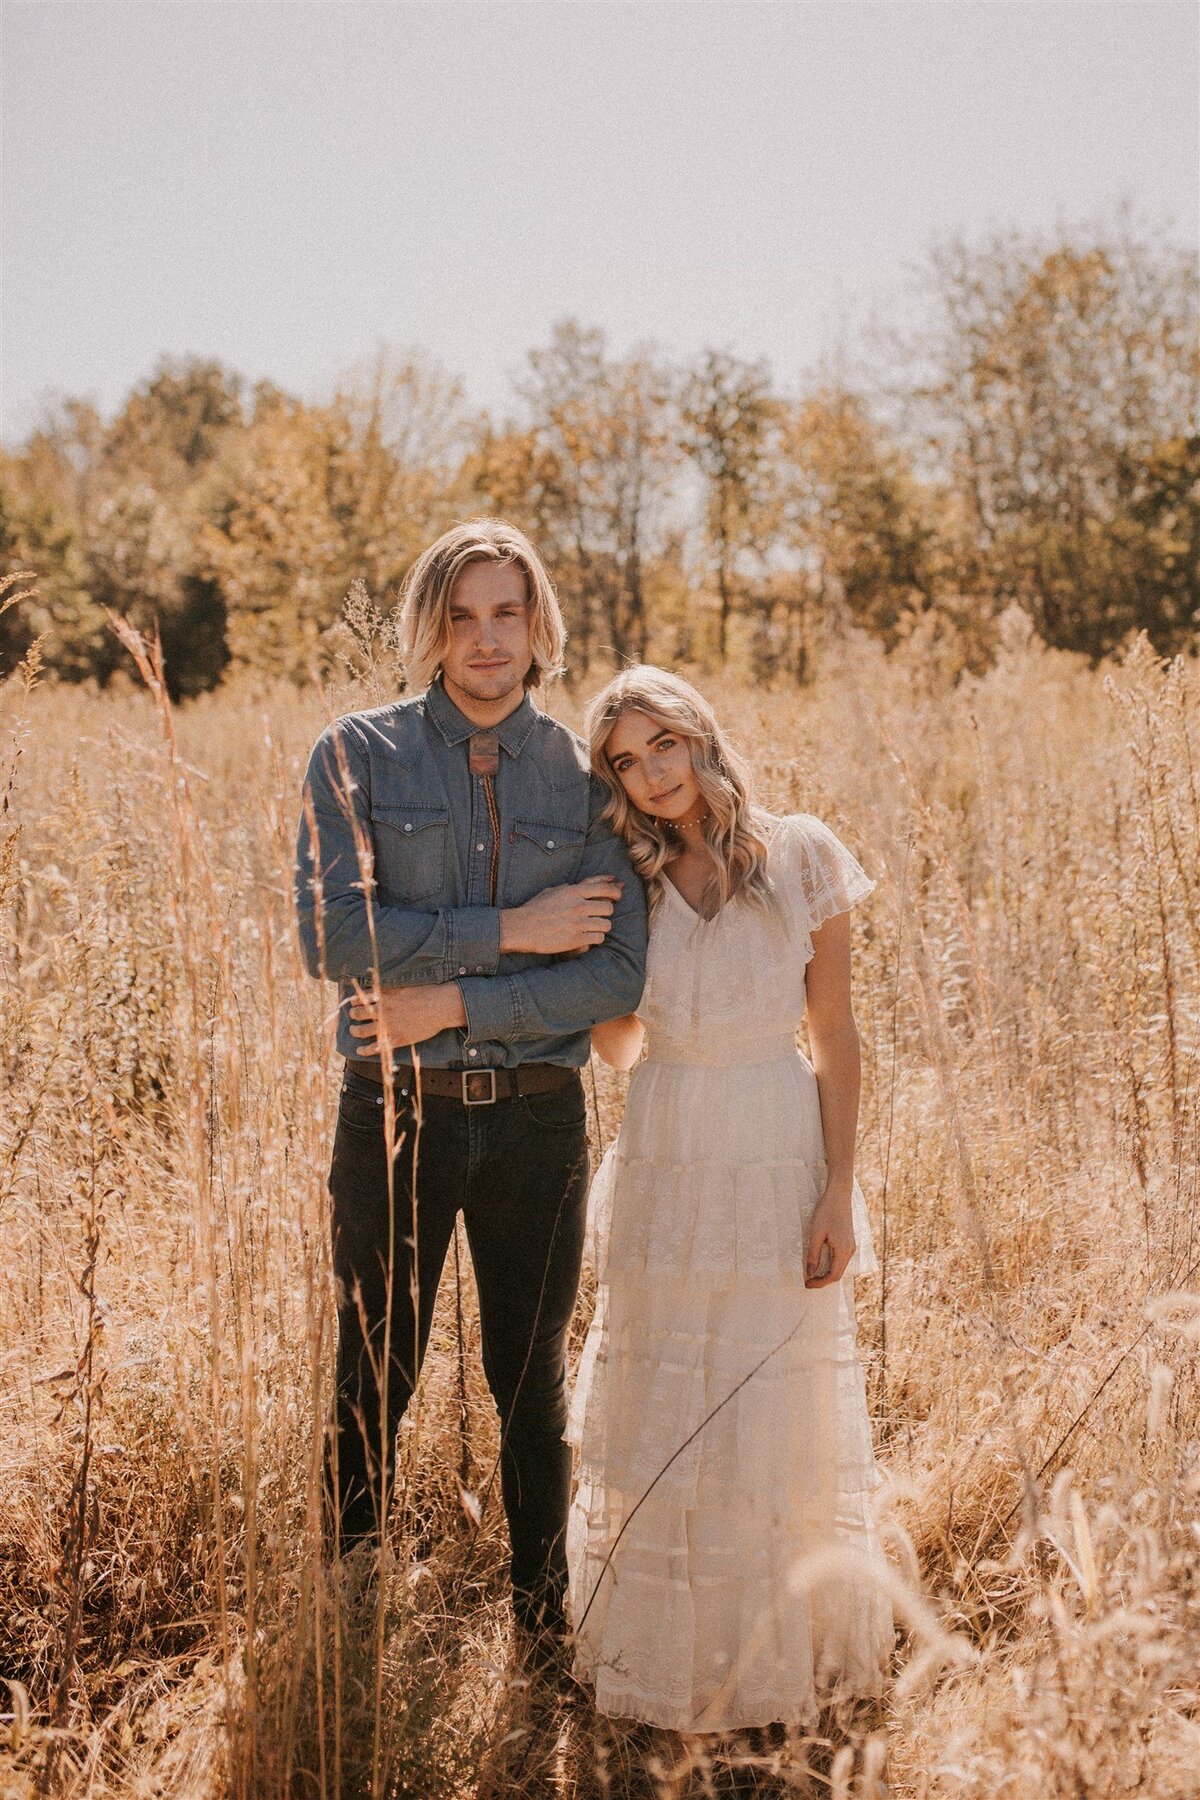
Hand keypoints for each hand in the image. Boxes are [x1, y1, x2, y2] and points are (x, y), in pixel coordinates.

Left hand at [348, 982, 466, 1053]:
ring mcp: (388, 1026)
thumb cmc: (427, 993)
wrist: (441, 1006)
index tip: (352, 1002)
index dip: (354, 1000)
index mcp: (384, 996)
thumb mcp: (405, 985)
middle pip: (358, 1013)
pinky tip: (359, 1050)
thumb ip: (390, 988)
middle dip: (353, 1014)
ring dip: (354, 1031)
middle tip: (353, 1016)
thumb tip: (378, 987)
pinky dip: (365, 1050)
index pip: (361, 997)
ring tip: (353, 1030)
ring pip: (362, 1030)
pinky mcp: (396, 1039)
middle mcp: (383, 1011)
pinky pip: (375, 1047)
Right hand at [500, 877, 623, 955]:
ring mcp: (578, 923)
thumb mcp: (553, 891)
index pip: (603, 887)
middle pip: (608, 908)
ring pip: (606, 925)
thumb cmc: (535, 909)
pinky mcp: (576, 939)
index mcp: (573, 891)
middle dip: (606, 912)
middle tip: (599, 915)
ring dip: (601, 927)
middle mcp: (578, 906)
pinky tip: (588, 937)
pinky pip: (598, 938)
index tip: (619, 893)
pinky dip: (595, 939)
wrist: (521, 928)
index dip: (615, 890)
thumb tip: (589, 882)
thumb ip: (572, 887)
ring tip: (592, 928)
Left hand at [805, 1188, 855, 1288]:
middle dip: (823, 1280)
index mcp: (844, 1250)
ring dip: (827, 1273)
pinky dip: (830, 1265)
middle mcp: (850, 1251)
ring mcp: (850, 1246)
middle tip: (807, 1282)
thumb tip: (810, 1273)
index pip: (834, 1276)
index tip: (807, 1284)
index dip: (820, 1283)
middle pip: (838, 1274)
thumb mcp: (816, 1234)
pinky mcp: (848, 1241)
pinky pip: (840, 1259)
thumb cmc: (826, 1212)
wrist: (839, 1195)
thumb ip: (813, 1255)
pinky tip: (820, 1263)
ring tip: (812, 1274)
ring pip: (839, 1267)